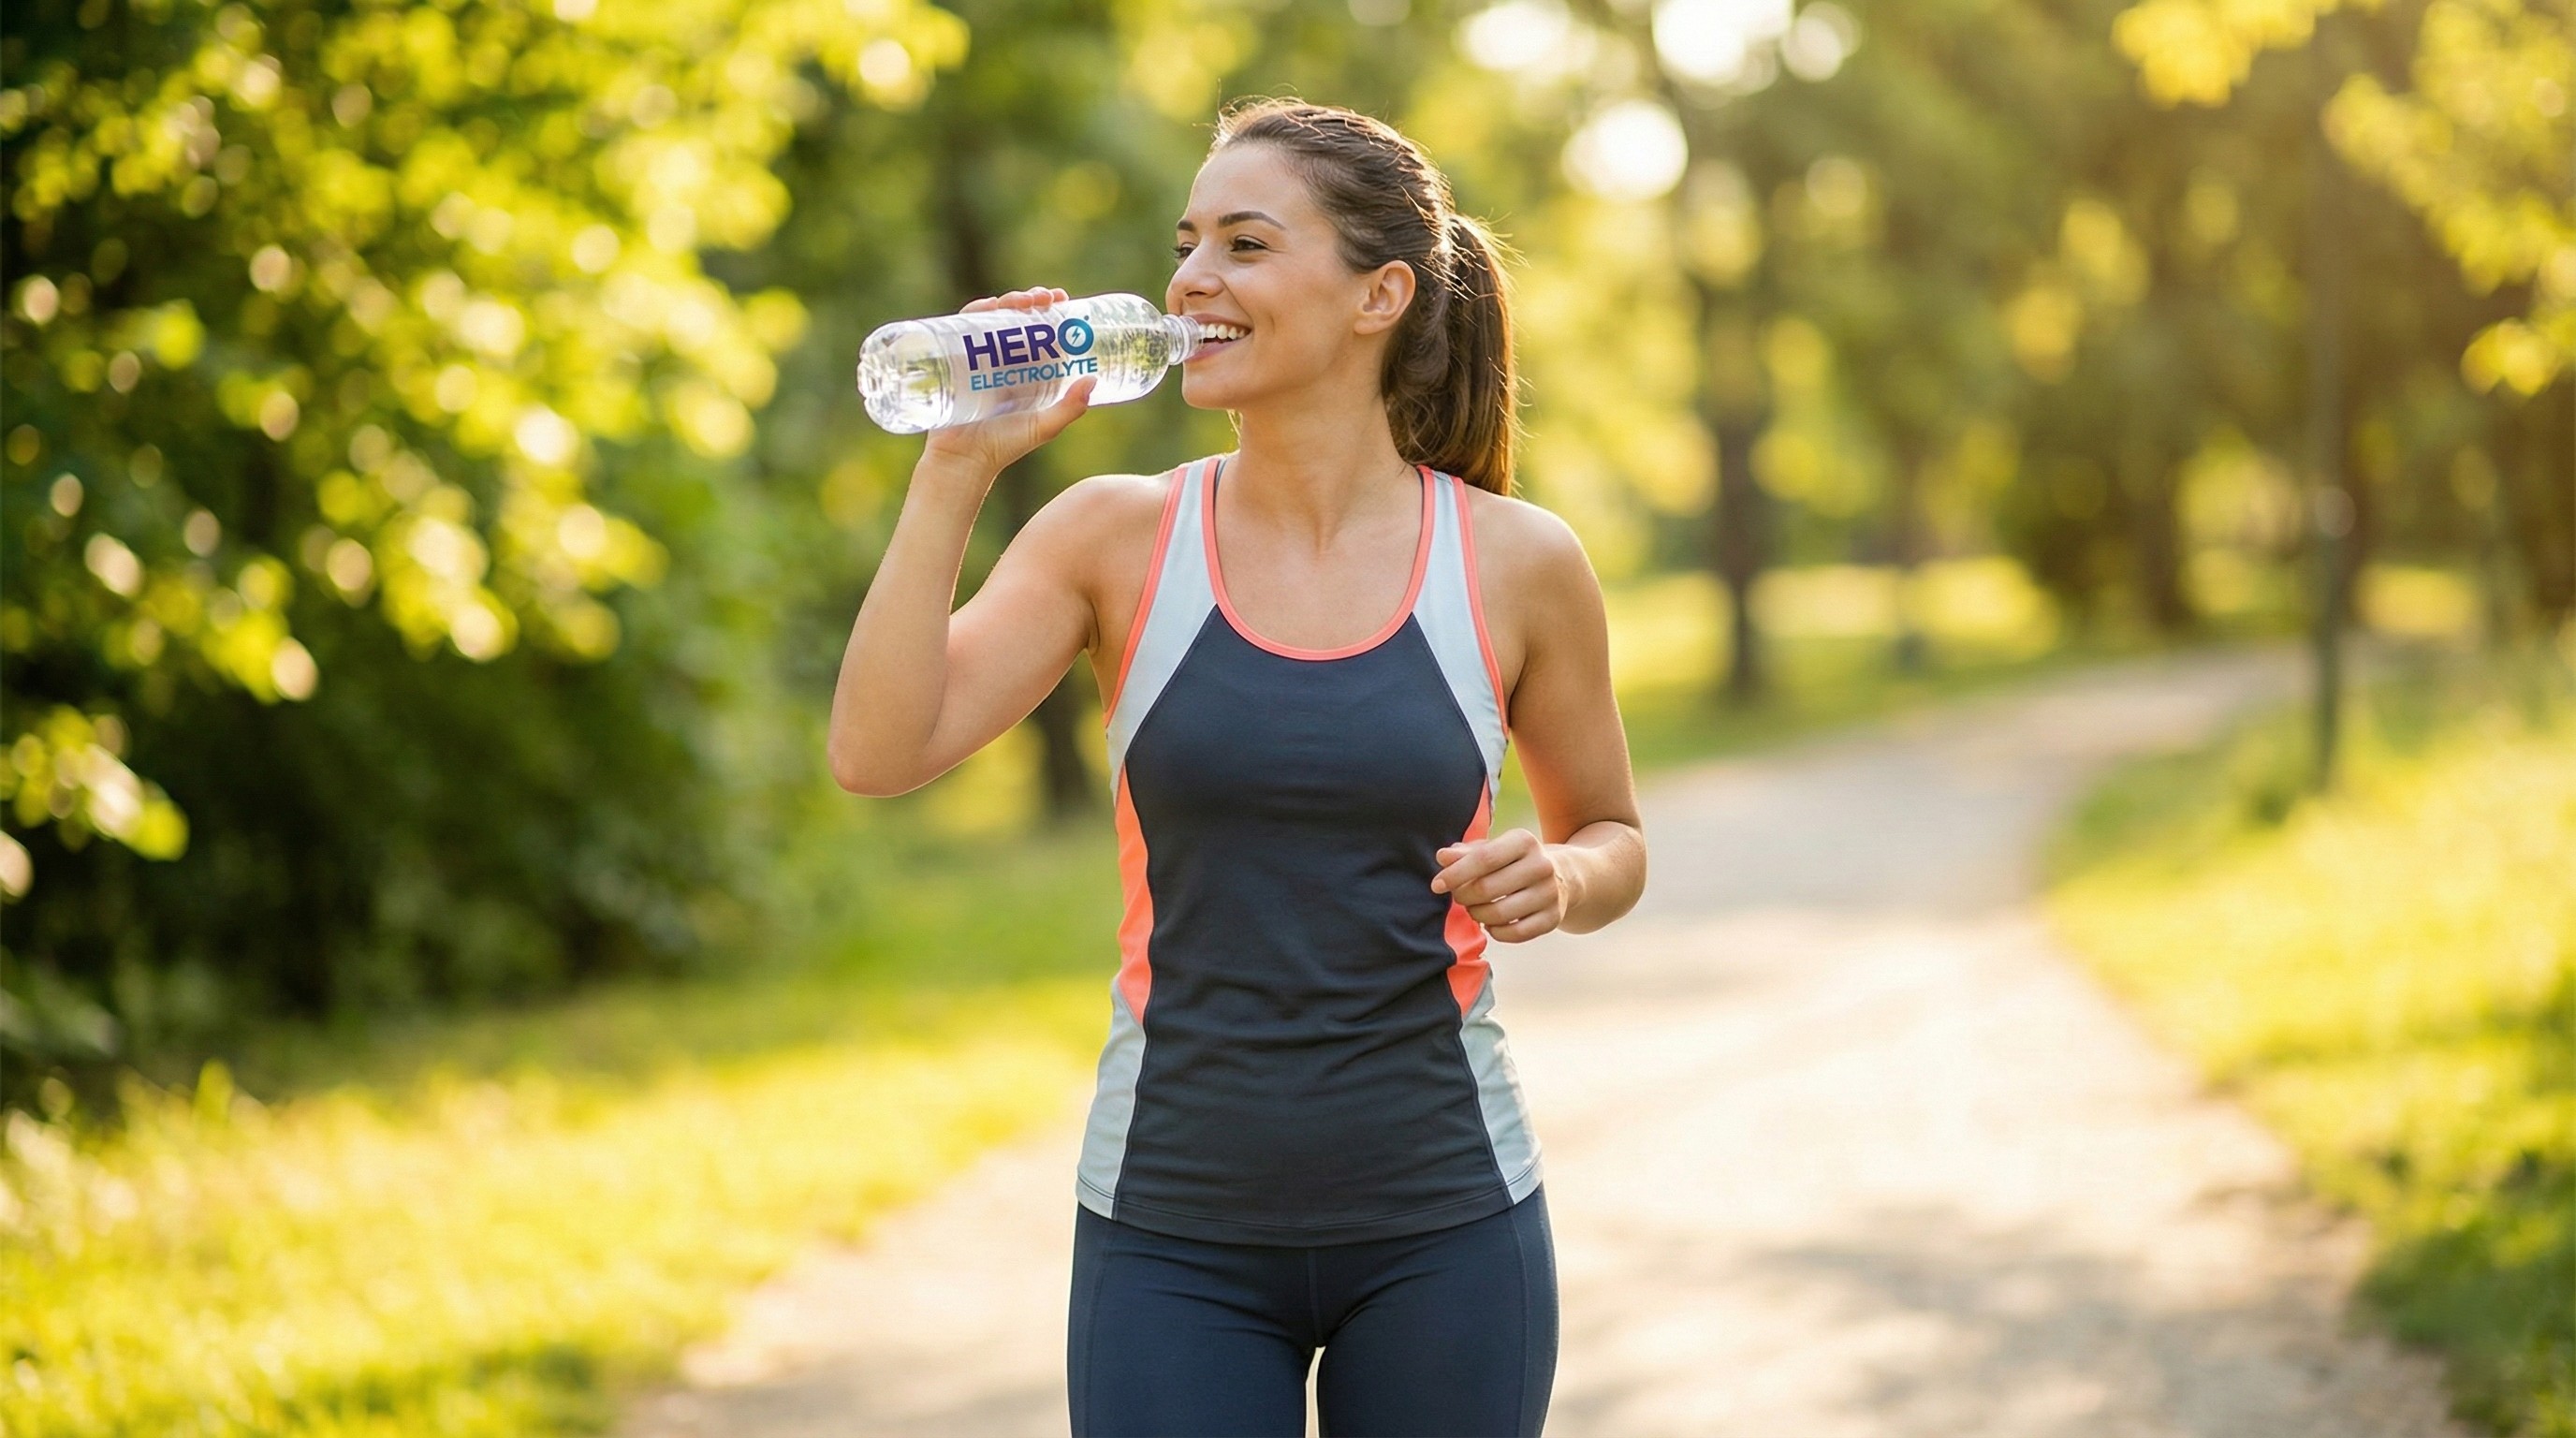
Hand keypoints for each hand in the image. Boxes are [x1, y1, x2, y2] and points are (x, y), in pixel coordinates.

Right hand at [919, 287, 1094, 477]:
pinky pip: (962, 329)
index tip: (1063, 299)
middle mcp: (1004, 360)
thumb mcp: (1043, 427)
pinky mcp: (955, 361)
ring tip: (1021, 301)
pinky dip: (975, 312)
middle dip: (1030, 300)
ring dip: (1007, 301)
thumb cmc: (1004, 447)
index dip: (1051, 311)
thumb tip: (1093, 380)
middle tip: (1045, 297)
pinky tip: (988, 307)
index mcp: (1027, 370)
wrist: (962, 461)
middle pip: (1017, 319)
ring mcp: (979, 358)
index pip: (1040, 331)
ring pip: (993, 319)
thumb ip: (1069, 408)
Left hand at [1431, 828, 1564, 942]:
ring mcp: (1550, 893)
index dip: (1455, 874)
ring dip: (1477, 915)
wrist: (1562, 875)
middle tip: (1458, 896)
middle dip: (1463, 896)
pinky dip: (1495, 932)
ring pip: (1499, 914)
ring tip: (1474, 908)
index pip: (1483, 859)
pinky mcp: (1553, 918)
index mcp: (1524, 841)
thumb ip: (1465, 853)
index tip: (1436, 885)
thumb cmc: (1514, 861)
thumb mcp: (1493, 849)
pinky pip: (1515, 934)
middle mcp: (1541, 865)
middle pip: (1487, 889)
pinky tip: (1491, 923)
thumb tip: (1442, 858)